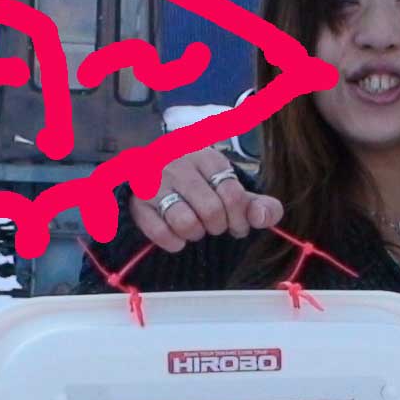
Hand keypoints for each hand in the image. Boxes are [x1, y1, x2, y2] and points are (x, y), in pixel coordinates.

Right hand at [129, 147, 284, 252]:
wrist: (152, 172)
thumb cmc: (201, 185)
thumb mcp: (232, 189)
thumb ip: (258, 204)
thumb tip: (262, 218)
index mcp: (207, 157)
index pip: (233, 194)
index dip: (240, 218)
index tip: (238, 226)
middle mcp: (178, 165)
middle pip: (211, 211)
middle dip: (218, 226)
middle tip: (214, 226)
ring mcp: (154, 182)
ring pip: (185, 222)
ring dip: (196, 234)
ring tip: (196, 228)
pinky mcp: (137, 203)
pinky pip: (160, 233)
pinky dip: (174, 242)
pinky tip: (178, 237)